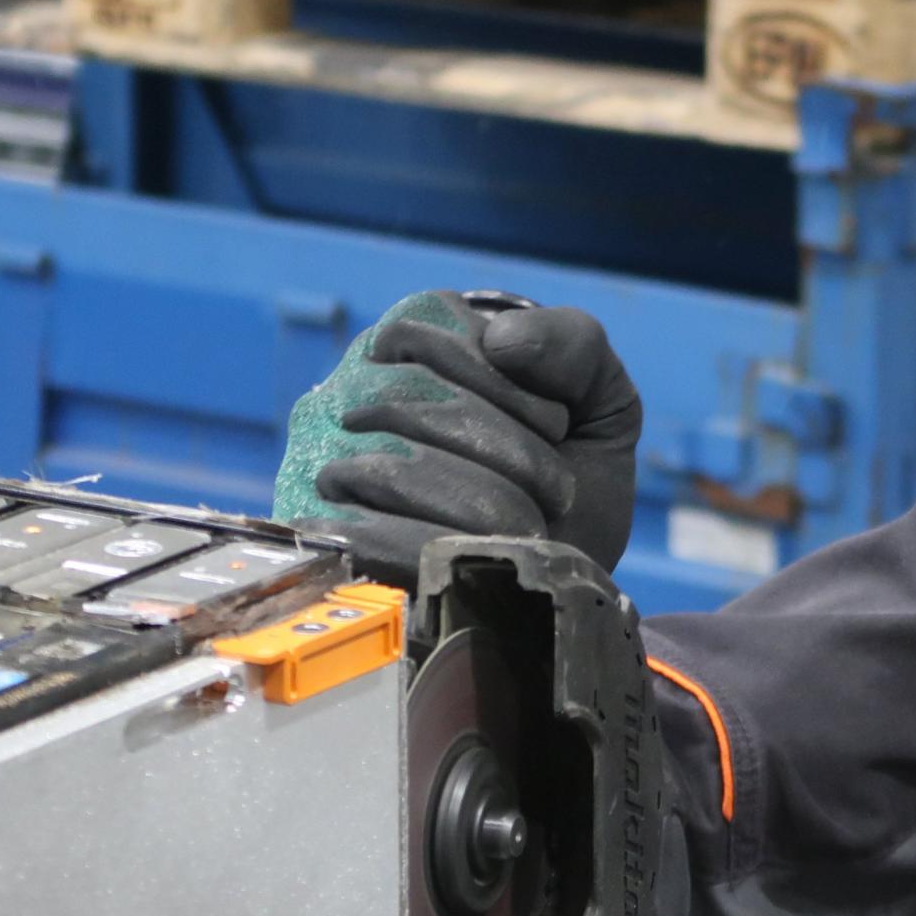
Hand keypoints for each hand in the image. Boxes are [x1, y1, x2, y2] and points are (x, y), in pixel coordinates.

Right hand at [274, 291, 642, 585]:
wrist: (554, 582)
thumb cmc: (567, 478)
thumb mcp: (595, 399)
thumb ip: (572, 344)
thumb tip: (502, 339)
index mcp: (409, 344)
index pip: (426, 333)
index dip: (506, 384)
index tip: (557, 427)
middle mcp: (347, 394)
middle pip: (406, 397)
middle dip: (505, 449)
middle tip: (558, 490)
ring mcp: (321, 466)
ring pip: (387, 465)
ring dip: (481, 503)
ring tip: (530, 526)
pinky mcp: (324, 541)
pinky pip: (363, 535)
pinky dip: (436, 548)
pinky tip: (477, 557)